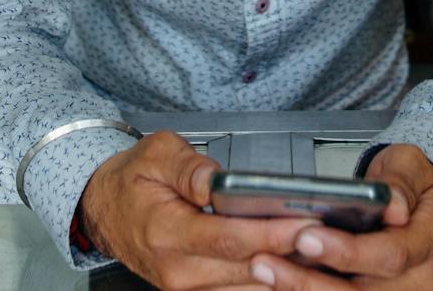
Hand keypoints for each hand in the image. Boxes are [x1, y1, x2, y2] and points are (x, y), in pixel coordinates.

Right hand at [79, 129, 321, 289]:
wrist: (104, 210)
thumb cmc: (131, 181)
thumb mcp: (155, 154)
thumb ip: (188, 166)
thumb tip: (218, 180)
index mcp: (165, 232)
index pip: (228, 239)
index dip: (270, 233)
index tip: (304, 223)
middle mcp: (176, 270)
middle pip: (245, 268)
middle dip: (290, 254)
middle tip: (328, 238)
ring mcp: (185, 288)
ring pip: (246, 288)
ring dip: (284, 272)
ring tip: (320, 250)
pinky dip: (267, 281)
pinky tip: (293, 263)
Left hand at [247, 144, 432, 289]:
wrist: (409, 202)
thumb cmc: (406, 183)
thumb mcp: (410, 165)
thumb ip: (401, 181)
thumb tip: (393, 205)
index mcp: (429, 242)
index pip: (392, 255)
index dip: (350, 252)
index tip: (308, 235)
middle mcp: (415, 280)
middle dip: (310, 283)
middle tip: (266, 262)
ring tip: (263, 270)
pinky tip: (273, 280)